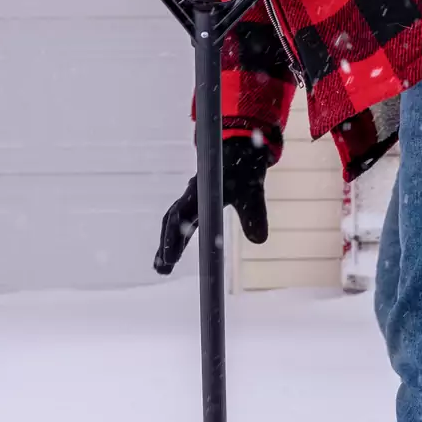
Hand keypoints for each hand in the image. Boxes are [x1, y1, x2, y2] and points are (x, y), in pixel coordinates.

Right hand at [154, 136, 272, 274]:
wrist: (240, 151)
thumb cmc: (244, 170)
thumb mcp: (253, 193)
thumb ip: (255, 215)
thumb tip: (259, 240)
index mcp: (199, 193)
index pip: (179, 217)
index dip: (173, 238)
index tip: (170, 259)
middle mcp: (190, 197)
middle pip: (170, 223)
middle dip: (165, 246)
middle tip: (162, 270)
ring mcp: (190, 200)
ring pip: (172, 223)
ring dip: (166, 244)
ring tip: (161, 268)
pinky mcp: (195, 204)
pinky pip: (180, 222)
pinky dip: (174, 238)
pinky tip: (173, 254)